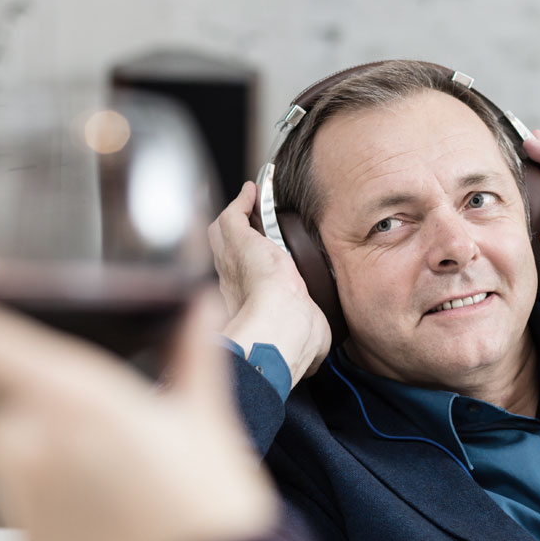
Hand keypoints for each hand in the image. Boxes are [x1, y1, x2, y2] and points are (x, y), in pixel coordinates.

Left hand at [0, 274, 277, 540]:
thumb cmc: (209, 514)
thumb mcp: (207, 421)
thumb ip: (192, 354)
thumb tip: (195, 309)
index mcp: (76, 402)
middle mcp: (31, 442)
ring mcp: (17, 488)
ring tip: (68, 414)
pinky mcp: (19, 525)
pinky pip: (2, 469)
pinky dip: (21, 450)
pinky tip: (75, 460)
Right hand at [209, 181, 331, 386]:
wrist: (278, 326)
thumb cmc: (290, 338)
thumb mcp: (307, 338)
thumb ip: (310, 339)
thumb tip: (314, 350)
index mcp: (252, 309)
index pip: (247, 288)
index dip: (253, 276)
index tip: (262, 270)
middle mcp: (234, 284)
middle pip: (231, 257)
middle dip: (241, 242)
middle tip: (253, 226)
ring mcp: (230, 262)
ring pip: (224, 234)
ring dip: (237, 217)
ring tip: (250, 203)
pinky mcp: (235, 240)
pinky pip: (232, 213)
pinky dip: (241, 201)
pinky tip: (252, 191)